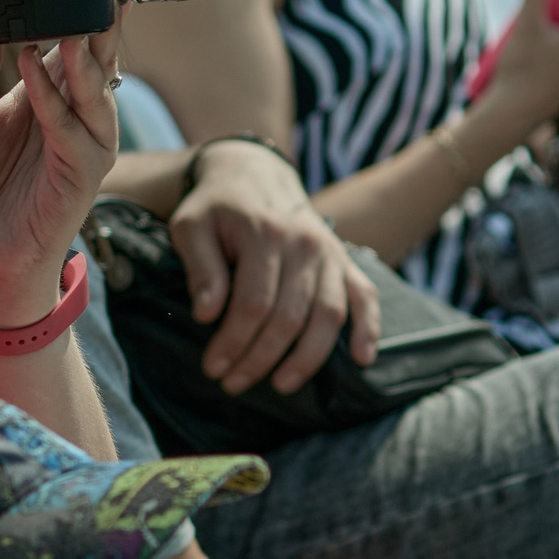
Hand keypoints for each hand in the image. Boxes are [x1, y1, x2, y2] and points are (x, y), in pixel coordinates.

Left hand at [0, 23, 120, 328]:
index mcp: (48, 95)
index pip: (70, 40)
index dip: (73, 8)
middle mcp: (73, 115)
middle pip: (94, 58)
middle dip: (94, 21)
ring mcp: (83, 144)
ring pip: (95, 90)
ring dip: (81, 56)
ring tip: (68, 22)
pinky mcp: (82, 176)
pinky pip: (71, 131)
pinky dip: (53, 100)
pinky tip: (32, 70)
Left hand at [172, 140, 380, 393]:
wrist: (251, 172)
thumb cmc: (214, 206)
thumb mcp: (190, 226)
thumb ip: (199, 267)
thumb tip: (208, 314)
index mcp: (265, 233)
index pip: (253, 304)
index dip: (233, 342)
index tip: (212, 368)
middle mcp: (305, 243)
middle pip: (289, 317)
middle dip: (260, 359)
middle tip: (233, 384)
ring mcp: (330, 253)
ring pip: (329, 316)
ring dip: (307, 359)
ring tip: (280, 385)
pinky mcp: (344, 260)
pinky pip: (365, 297)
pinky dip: (368, 329)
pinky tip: (360, 360)